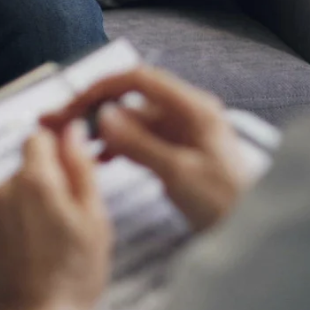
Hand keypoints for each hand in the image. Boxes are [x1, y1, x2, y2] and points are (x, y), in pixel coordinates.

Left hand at [0, 129, 111, 309]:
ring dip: (20, 208)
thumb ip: (81, 168)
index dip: (55, 150)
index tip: (66, 168)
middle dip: (41, 187)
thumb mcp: (95, 221)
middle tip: (61, 222)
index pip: (38, 139)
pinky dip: (2, 229)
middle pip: (23, 171)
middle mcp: (1, 191)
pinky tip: (21, 253)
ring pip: (4, 195)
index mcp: (35, 182)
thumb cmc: (71, 279)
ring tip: (42, 244)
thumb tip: (73, 132)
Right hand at [40, 66, 249, 230]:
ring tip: (68, 142)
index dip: (102, 86)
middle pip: (129, 99)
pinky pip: (138, 139)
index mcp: (193, 109)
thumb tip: (103, 115)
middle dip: (91, 107)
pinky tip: (97, 159)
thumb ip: (140, 143)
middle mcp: (186, 113)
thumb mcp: (179, 174)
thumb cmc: (226, 203)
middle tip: (55, 121)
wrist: (254, 229)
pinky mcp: (175, 151)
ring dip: (99, 128)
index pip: (139, 80)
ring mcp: (180, 132)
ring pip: (129, 120)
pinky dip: (115, 145)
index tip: (72, 103)